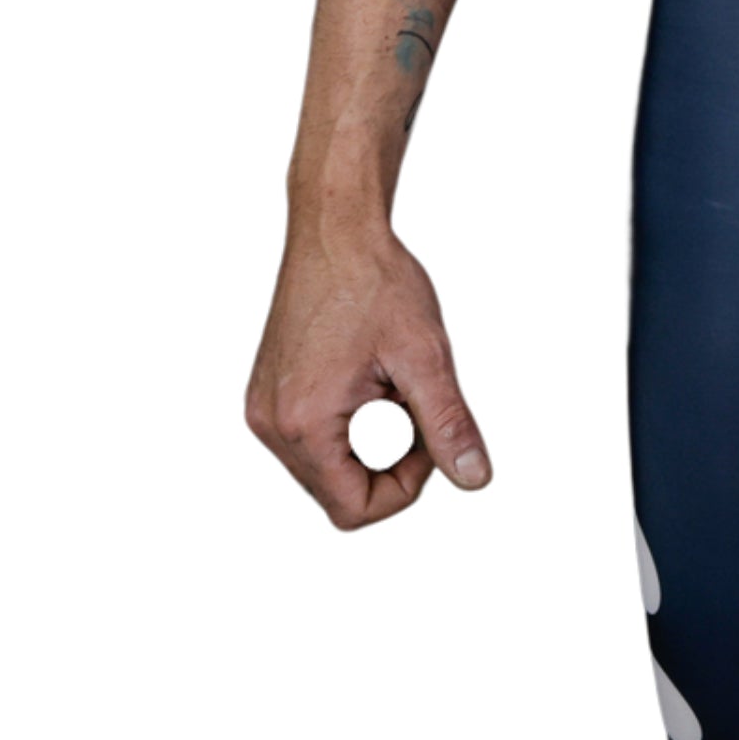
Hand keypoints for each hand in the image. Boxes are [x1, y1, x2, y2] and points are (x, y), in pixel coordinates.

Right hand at [246, 215, 491, 527]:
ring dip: (368, 441)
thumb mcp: (425, 356)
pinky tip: (365, 380)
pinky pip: (312, 439)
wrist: (335, 230)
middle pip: (339, 492)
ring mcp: (264, 410)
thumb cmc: (374, 281)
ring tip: (386, 385)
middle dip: (386, 459)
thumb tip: (474, 477)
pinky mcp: (267, 394)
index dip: (404, 485)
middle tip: (408, 399)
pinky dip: (347, 423)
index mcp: (303, 423)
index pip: (354, 509)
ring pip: (327, 467)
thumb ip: (447, 424)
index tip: (424, 430)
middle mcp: (271, 424)